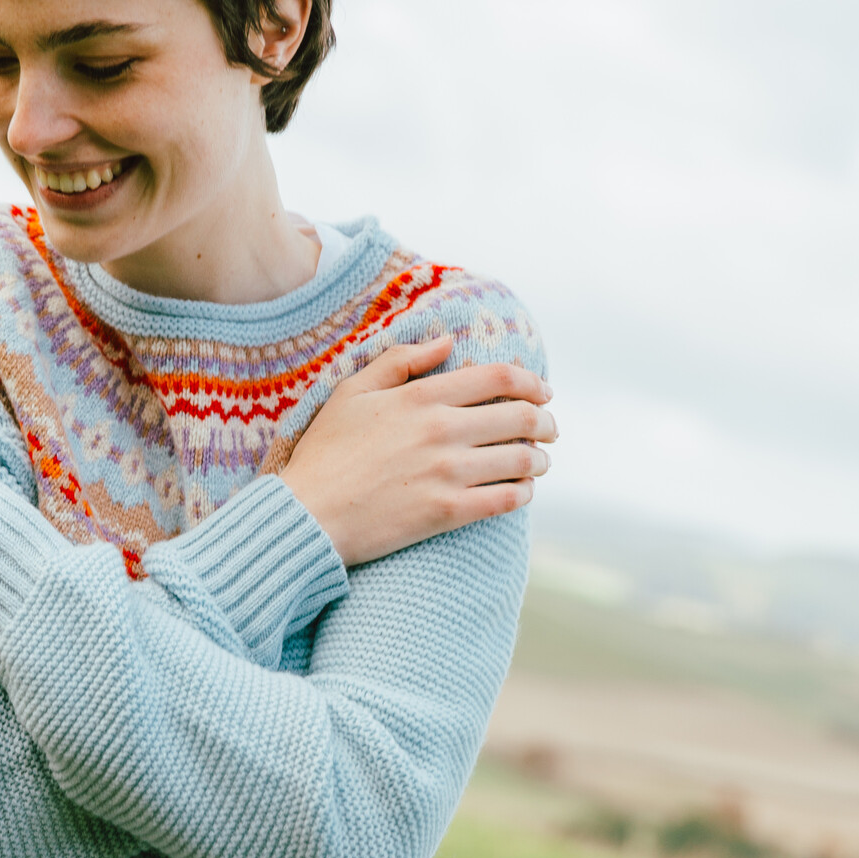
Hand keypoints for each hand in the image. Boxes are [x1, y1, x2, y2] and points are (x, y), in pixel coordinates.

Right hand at [281, 336, 554, 566]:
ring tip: (539, 462)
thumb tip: (447, 341)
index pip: (499, 377)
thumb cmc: (325, 453)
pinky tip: (521, 492)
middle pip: (520, 417)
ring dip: (539, 459)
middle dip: (546, 422)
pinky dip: (523, 493)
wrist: (307, 515)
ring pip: (520, 459)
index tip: (543, 392)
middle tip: (551, 429)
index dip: (532, 382)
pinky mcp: (446, 513)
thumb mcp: (352, 392)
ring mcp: (446, 473)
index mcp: (421, 396)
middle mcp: (441, 430)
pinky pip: (505, 500)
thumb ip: (400, 360)